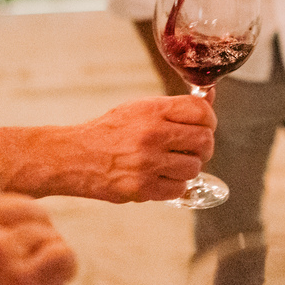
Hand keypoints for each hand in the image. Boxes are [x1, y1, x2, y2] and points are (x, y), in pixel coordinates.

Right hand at [26, 94, 217, 203]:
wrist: (74, 156)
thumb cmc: (110, 131)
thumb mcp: (140, 108)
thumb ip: (175, 106)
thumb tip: (210, 95)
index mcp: (152, 110)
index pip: (201, 111)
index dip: (209, 120)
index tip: (204, 125)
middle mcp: (152, 134)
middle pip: (204, 141)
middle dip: (204, 147)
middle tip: (191, 149)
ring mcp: (147, 163)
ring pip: (194, 168)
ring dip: (188, 168)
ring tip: (172, 164)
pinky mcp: (142, 188)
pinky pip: (179, 189)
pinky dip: (175, 185)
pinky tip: (161, 177)